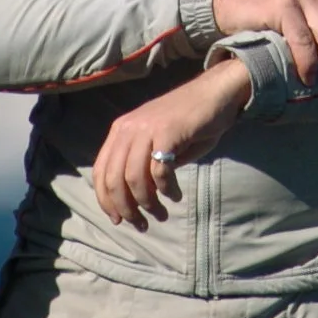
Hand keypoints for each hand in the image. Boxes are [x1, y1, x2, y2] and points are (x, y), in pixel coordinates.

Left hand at [91, 57, 251, 231]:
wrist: (216, 93)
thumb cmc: (190, 121)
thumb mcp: (158, 142)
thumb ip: (143, 165)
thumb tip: (135, 200)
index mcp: (121, 130)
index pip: (101, 171)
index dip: (106, 200)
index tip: (118, 220)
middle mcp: (128, 128)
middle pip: (114, 179)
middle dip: (126, 209)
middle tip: (141, 225)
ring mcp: (146, 128)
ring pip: (133, 179)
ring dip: (147, 204)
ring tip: (161, 215)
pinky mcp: (167, 132)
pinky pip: (160, 171)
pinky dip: (167, 190)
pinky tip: (176, 195)